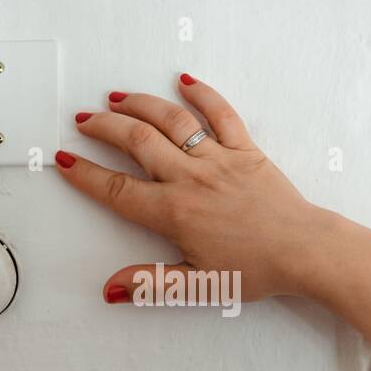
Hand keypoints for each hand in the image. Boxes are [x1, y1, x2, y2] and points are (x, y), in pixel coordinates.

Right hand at [55, 75, 325, 304]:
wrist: (305, 250)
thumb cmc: (257, 269)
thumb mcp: (198, 285)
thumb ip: (151, 283)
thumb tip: (110, 288)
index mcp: (174, 213)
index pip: (118, 190)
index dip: (86, 175)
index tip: (64, 160)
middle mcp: (191, 178)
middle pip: (137, 142)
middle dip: (104, 127)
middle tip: (83, 120)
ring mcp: (219, 159)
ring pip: (172, 121)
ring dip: (141, 104)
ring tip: (117, 97)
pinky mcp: (246, 150)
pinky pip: (221, 114)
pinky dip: (202, 94)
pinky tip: (184, 81)